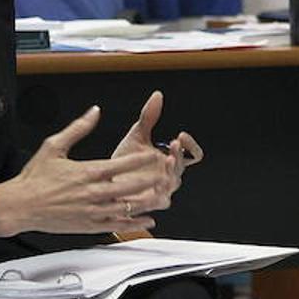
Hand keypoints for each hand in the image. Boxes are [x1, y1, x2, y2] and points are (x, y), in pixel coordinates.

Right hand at [0, 106, 164, 238]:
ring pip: (126, 208)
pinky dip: (134, 223)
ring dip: (147, 203)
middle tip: (166, 177)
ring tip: (163, 197)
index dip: (141, 160)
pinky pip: (116, 225)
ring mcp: (91, 211)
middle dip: (150, 182)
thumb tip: (95, 111)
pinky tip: (147, 219)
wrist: (20, 206)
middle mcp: (92, 192)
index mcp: (87, 171)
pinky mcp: (88, 225)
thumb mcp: (54, 145)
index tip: (155, 156)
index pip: (121, 164)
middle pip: (129, 187)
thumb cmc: (35, 177)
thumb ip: (78, 128)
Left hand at [109, 91, 203, 216]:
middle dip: (179, 155)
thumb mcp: (137, 135)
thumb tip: (157, 94)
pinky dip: (158, 193)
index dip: (190, 146)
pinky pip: (159, 201)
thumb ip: (148, 117)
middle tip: (173, 143)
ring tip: (166, 161)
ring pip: (173, 185)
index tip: (179, 135)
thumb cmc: (124, 160)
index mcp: (171, 161)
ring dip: (171, 173)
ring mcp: (160, 192)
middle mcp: (170, 177)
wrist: (105, 182)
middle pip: (182, 168)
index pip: (193, 155)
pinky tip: (154, 185)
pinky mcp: (148, 204)